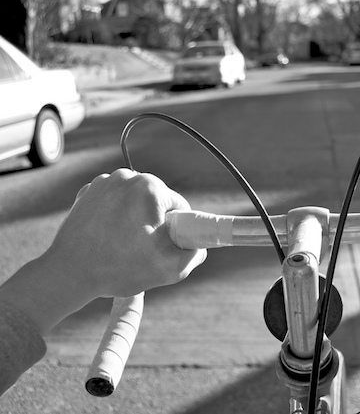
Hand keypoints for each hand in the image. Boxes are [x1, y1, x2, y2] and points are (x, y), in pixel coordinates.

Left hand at [49, 168, 206, 297]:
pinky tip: (109, 238)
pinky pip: (115, 203)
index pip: (180, 207)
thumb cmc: (119, 268)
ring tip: (124, 246)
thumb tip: (200, 246)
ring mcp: (104, 183)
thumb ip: (195, 254)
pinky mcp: (88, 193)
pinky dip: (117, 217)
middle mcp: (126, 176)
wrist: (69, 273)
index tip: (165, 247)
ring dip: (136, 220)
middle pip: (157, 202)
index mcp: (150, 187)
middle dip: (156, 224)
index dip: (178, 230)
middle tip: (144, 250)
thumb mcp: (169, 266)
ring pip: (136, 202)